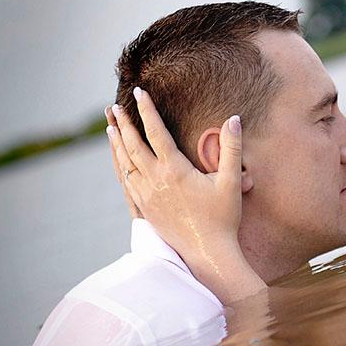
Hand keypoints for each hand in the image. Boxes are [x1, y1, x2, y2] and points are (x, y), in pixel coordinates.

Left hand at [107, 87, 265, 302]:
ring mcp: (146, 196)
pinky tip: (118, 161)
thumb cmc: (223, 218)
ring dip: (117, 144)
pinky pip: (126, 182)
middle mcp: (155, 181)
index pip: (156, 132)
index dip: (147, 110)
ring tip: (110, 128)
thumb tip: (234, 118)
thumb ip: (231, 148)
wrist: (208, 253)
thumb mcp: (231, 181)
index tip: (139, 92)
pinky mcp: (144, 210)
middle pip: (133, 145)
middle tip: (113, 107)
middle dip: (124, 124)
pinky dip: (119, 166)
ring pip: (125, 163)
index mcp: (175, 170)